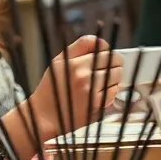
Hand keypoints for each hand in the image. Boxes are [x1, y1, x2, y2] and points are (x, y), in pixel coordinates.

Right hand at [9, 36, 123, 150]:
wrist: (44, 116)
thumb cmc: (52, 90)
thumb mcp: (59, 63)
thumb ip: (78, 50)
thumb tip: (101, 43)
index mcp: (70, 61)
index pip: (99, 44)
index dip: (105, 49)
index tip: (104, 55)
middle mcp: (80, 72)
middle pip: (113, 58)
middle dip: (114, 63)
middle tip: (107, 70)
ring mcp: (89, 87)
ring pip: (116, 74)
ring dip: (113, 78)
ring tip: (101, 83)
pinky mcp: (96, 102)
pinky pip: (114, 90)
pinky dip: (110, 92)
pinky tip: (99, 94)